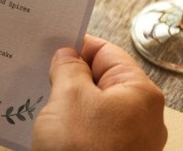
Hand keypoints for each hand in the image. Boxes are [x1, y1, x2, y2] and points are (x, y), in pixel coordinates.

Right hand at [32, 35, 166, 150]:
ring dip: (68, 103)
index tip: (52, 43)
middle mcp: (142, 117)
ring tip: (40, 99)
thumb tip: (68, 55)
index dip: (77, 45)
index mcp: (140, 93)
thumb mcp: (69, 97)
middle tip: (40, 71)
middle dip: (70, 76)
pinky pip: (92, 133)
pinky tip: (50, 127)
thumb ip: (68, 67)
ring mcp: (129, 142)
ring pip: (95, 109)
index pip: (107, 53)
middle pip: (102, 81)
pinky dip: (72, 127)